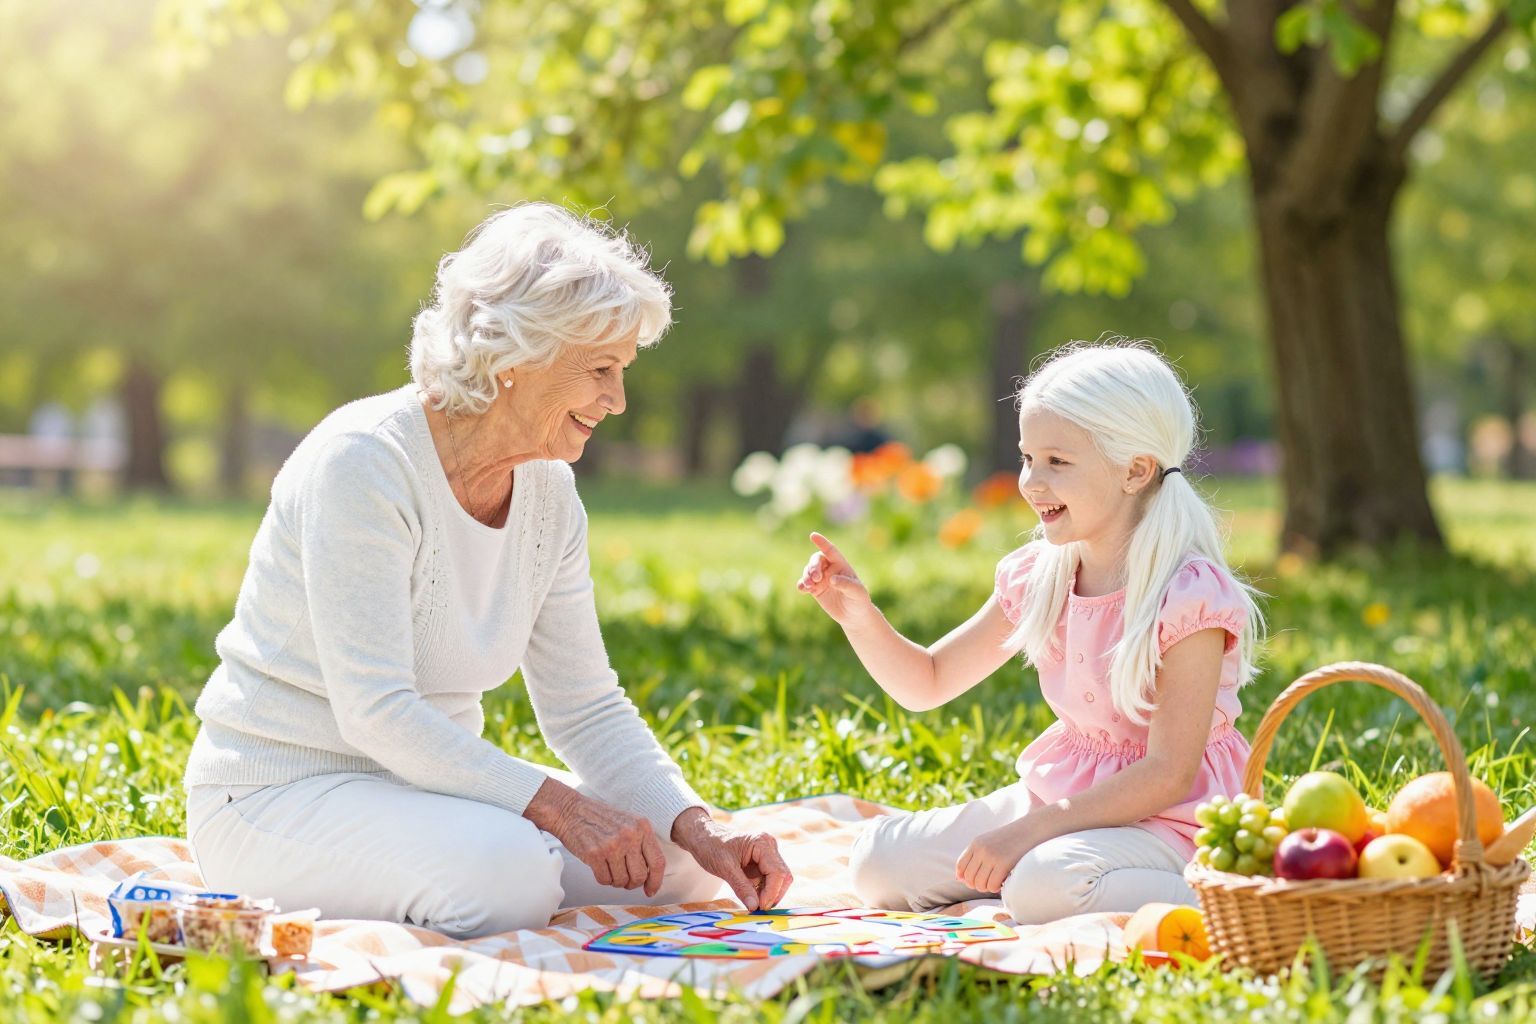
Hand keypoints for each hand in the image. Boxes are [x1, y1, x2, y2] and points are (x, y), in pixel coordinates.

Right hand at [525, 779, 665, 895]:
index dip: (655, 881)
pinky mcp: (595, 854)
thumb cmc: (600, 820)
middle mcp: (630, 835)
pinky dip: (603, 878)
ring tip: (610, 868)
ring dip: (616, 881)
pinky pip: (605, 880)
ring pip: (622, 881)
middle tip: (625, 879)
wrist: (571, 811)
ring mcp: (612, 845)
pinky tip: (599, 867)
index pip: (658, 861)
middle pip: (640, 875)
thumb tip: (651, 876)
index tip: (650, 890)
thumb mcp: (629, 823)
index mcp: (642, 826)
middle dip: (632, 883)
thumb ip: (642, 844)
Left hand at [671, 808, 793, 911]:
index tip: (760, 908)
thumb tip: (754, 907)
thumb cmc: (711, 847)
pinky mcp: (762, 863)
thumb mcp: (724, 868)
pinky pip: (769, 881)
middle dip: (773, 895)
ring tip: (752, 904)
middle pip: (783, 876)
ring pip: (778, 881)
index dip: (771, 892)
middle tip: (757, 909)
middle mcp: (769, 847)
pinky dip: (762, 892)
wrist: (703, 838)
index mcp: (762, 843)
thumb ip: (741, 887)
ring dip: (768, 895)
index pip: (777, 872)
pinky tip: (751, 897)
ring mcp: (767, 855)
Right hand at [796, 532, 873, 625]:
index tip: (813, 535)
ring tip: (808, 586)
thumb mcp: (857, 592)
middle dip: (813, 567)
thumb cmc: (859, 600)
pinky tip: (802, 589)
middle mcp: (830, 569)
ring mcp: (822, 579)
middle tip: (815, 578)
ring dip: (806, 576)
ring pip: (808, 571)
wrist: (854, 616)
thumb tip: (832, 579)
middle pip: (816, 560)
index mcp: (841, 565)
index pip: (830, 551)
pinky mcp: (815, 589)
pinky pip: (804, 583)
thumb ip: (846, 584)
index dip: (822, 543)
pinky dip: (801, 584)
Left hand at [955, 819, 1035, 894]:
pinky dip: (996, 888)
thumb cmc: (1011, 839)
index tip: (974, 881)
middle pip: (969, 878)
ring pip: (980, 884)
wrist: (1032, 829)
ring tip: (996, 882)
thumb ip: (974, 857)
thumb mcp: (989, 842)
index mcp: (976, 843)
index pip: (961, 866)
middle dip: (977, 885)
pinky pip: (992, 885)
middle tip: (989, 882)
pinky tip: (1003, 882)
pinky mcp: (1004, 864)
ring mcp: (992, 856)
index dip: (965, 878)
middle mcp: (981, 849)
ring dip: (987, 887)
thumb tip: (959, 879)